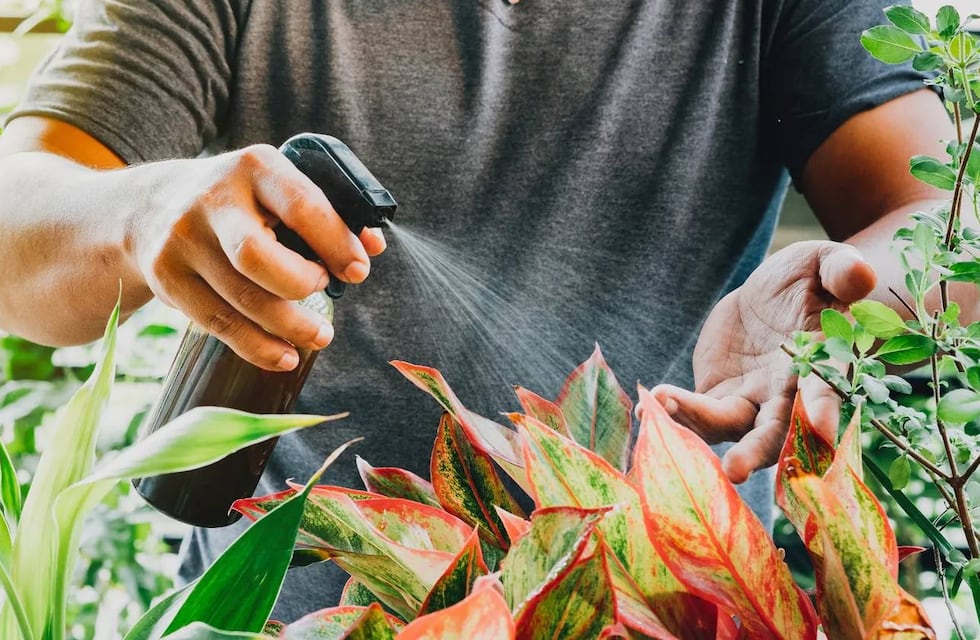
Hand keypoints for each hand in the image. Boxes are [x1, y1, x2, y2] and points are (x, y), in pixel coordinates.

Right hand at [125, 144, 385, 370]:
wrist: (151, 207)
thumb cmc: (242, 201)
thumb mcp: (276, 189)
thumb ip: (327, 213)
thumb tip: (373, 246)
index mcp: (254, 167)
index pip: (302, 206)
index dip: (336, 243)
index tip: (359, 271)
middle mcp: (212, 201)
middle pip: (257, 257)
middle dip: (301, 285)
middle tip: (323, 289)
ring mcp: (182, 242)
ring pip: (241, 299)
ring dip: (289, 326)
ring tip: (319, 336)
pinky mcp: (167, 279)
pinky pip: (218, 324)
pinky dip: (257, 347)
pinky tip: (285, 356)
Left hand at [651, 241, 876, 482]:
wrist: (772, 296)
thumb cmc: (808, 280)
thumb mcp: (823, 264)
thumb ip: (841, 270)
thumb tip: (860, 275)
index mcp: (821, 367)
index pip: (825, 392)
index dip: (823, 410)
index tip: (819, 429)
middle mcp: (787, 397)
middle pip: (774, 433)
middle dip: (756, 453)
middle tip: (734, 470)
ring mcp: (750, 402)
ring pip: (726, 427)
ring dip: (696, 425)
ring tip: (659, 408)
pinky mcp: (719, 398)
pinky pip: (696, 414)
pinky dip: (674, 412)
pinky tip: (645, 407)